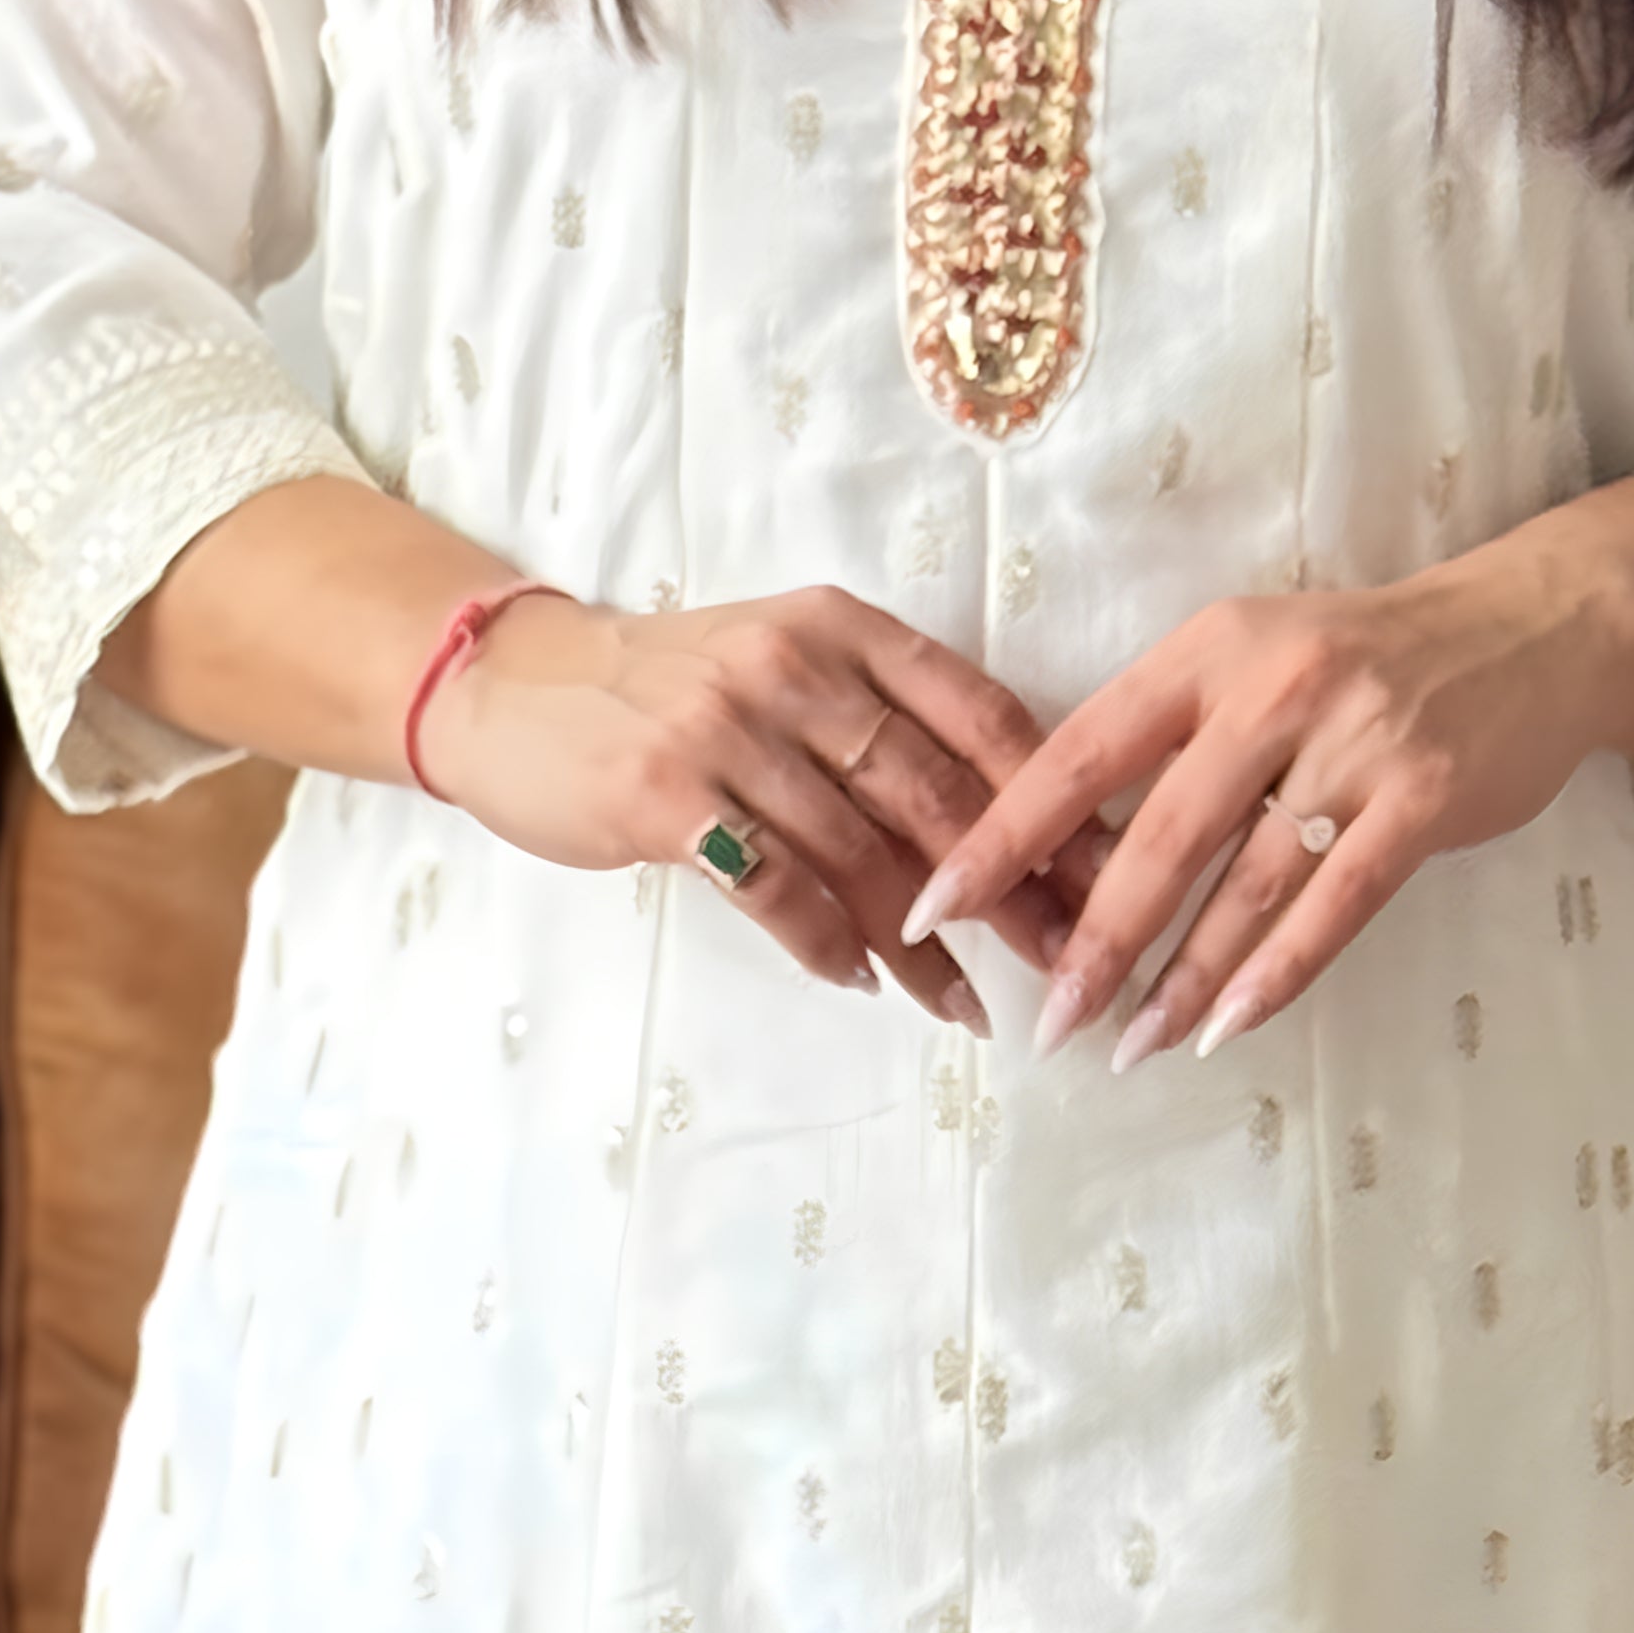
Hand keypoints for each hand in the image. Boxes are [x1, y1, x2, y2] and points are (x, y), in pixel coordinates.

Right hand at [424, 579, 1116, 1029]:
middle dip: (1016, 887)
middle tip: (1072, 959)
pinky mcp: (666, 796)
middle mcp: (794, 665)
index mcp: (843, 626)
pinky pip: (775, 886)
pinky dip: (829, 942)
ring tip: (971, 1006)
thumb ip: (883, 724)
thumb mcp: (788, 665)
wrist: (520, 685)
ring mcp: (727, 728)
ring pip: (861, 855)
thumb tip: (1014, 824)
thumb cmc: (677, 685)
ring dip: (926, 945)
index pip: (978, 713)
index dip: (1056, 799)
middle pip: (935, 792)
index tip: (1113, 872)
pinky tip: (866, 981)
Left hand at [897, 551, 1622, 1066]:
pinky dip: (1275, 973)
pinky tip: (1226, 1024)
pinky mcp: (1423, 798)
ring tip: (1127, 1046)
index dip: (1005, 833)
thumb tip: (1064, 845)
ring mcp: (1353, 743)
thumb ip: (1175, 735)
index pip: (1081, 750)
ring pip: (1243, 885)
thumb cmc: (1369, 658)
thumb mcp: (1256, 659)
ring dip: (1180, 978)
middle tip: (1046, 1020)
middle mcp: (1273, 689)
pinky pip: (1333, 905)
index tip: (938, 902)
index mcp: (1209, 650)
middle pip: (1157, 835)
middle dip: (1093, 939)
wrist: (1531, 631)